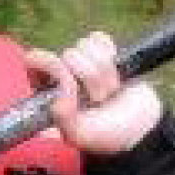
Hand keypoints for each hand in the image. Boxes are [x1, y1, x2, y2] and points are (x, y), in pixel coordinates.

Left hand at [29, 30, 162, 156]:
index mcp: (48, 94)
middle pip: (69, 55)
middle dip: (91, 79)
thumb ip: (63, 114)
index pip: (34, 63)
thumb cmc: (107, 136)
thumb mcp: (80, 133)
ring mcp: (82, 64)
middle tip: (99, 101)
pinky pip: (99, 38)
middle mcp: (62, 76)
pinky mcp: (102, 54)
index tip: (70, 81)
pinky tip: (115, 70)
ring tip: (109, 93)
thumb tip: (60, 90)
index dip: (51, 65)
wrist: (141, 129)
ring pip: (86, 46)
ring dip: (104, 72)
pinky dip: (109, 52)